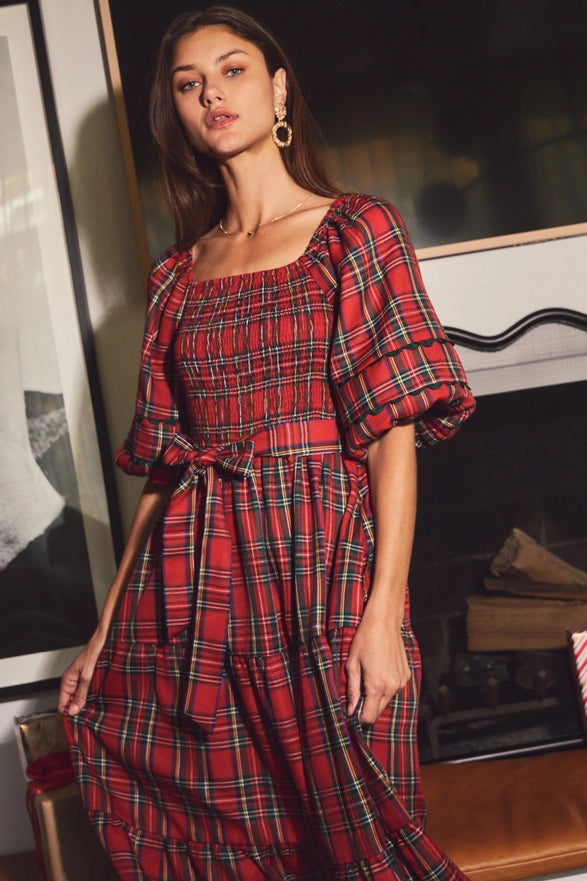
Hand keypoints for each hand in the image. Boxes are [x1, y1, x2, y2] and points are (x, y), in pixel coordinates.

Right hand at [57, 632, 105, 715]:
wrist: (105, 638)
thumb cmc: (95, 651)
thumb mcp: (87, 675)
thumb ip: (81, 693)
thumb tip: (74, 710)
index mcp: (67, 680)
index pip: (62, 704)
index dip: (69, 713)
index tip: (78, 721)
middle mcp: (72, 681)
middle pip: (71, 703)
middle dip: (79, 709)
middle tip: (90, 716)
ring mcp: (81, 680)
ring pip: (80, 698)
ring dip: (87, 703)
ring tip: (96, 708)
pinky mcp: (89, 678)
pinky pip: (87, 692)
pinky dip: (92, 696)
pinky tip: (100, 699)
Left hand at [345, 603, 410, 724]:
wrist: (385, 622)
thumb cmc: (365, 639)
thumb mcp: (352, 664)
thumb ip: (352, 690)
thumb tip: (351, 709)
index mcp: (377, 685)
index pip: (369, 717)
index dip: (359, 716)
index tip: (353, 709)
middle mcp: (392, 687)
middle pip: (379, 711)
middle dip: (368, 707)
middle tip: (358, 692)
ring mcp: (402, 681)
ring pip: (387, 701)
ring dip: (377, 696)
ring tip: (369, 677)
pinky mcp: (406, 675)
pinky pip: (394, 689)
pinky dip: (386, 687)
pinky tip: (380, 671)